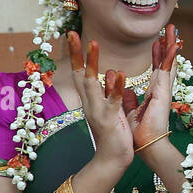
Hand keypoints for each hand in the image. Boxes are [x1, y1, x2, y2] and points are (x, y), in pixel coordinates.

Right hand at [66, 33, 133, 171]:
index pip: (80, 73)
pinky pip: (112, 100)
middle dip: (77, 53)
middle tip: (73, 33)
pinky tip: (119, 73)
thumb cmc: (113, 133)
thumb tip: (112, 72)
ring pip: (91, 83)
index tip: (74, 36)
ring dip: (92, 63)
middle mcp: (90, 103)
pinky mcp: (110, 119)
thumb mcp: (109, 108)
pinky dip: (114, 87)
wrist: (112, 159)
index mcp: (91, 100)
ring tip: (93, 43)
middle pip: (79, 74)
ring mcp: (98, 110)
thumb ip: (109, 91)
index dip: (77, 55)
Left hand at [123, 24, 180, 153]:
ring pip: (168, 62)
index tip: (158, 41)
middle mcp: (160, 88)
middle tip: (169, 28)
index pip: (156, 69)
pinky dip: (170, 57)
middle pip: (165, 61)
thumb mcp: (130, 110)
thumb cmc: (139, 131)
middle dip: (167, 45)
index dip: (158, 54)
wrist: (145, 144)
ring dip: (170, 45)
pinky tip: (173, 45)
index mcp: (153, 92)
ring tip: (172, 29)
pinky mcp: (163, 93)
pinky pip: (167, 71)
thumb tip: (127, 89)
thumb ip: (130, 98)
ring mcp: (164, 90)